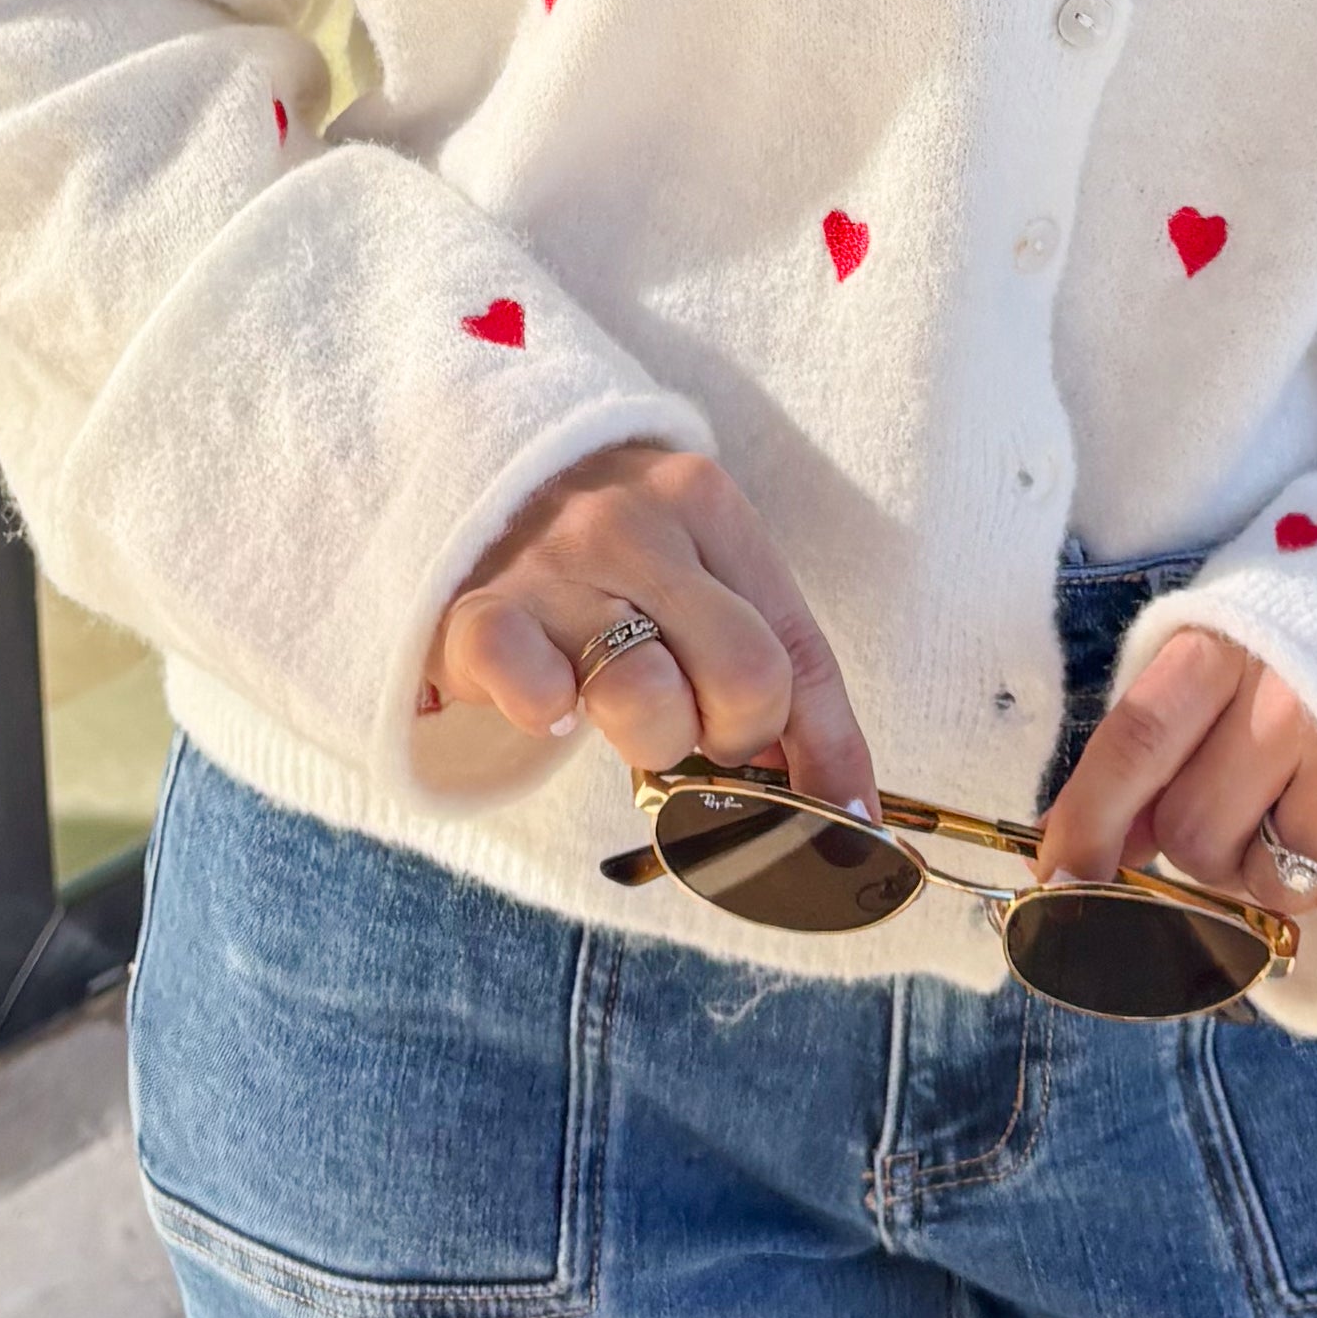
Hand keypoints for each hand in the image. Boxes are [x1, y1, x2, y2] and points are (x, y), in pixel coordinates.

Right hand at [423, 437, 876, 808]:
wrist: (470, 496)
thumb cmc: (609, 559)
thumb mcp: (699, 574)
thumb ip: (774, 664)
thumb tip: (846, 802)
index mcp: (705, 503)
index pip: (798, 651)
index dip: (828, 751)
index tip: (840, 821)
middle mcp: (632, 522)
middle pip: (745, 680)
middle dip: (731, 737)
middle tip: (692, 721)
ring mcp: (551, 566)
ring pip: (650, 702)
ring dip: (648, 739)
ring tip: (617, 703)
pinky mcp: (475, 616)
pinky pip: (538, 698)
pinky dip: (551, 719)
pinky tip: (552, 700)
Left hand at [1035, 625, 1316, 941]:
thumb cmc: (1309, 643)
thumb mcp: (1224, 657)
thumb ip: (1152, 743)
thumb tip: (1066, 848)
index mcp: (1228, 646)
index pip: (1134, 744)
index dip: (1087, 824)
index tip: (1059, 883)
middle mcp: (1291, 699)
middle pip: (1194, 835)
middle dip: (1204, 845)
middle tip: (1247, 804)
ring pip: (1266, 883)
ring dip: (1275, 872)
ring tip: (1313, 808)